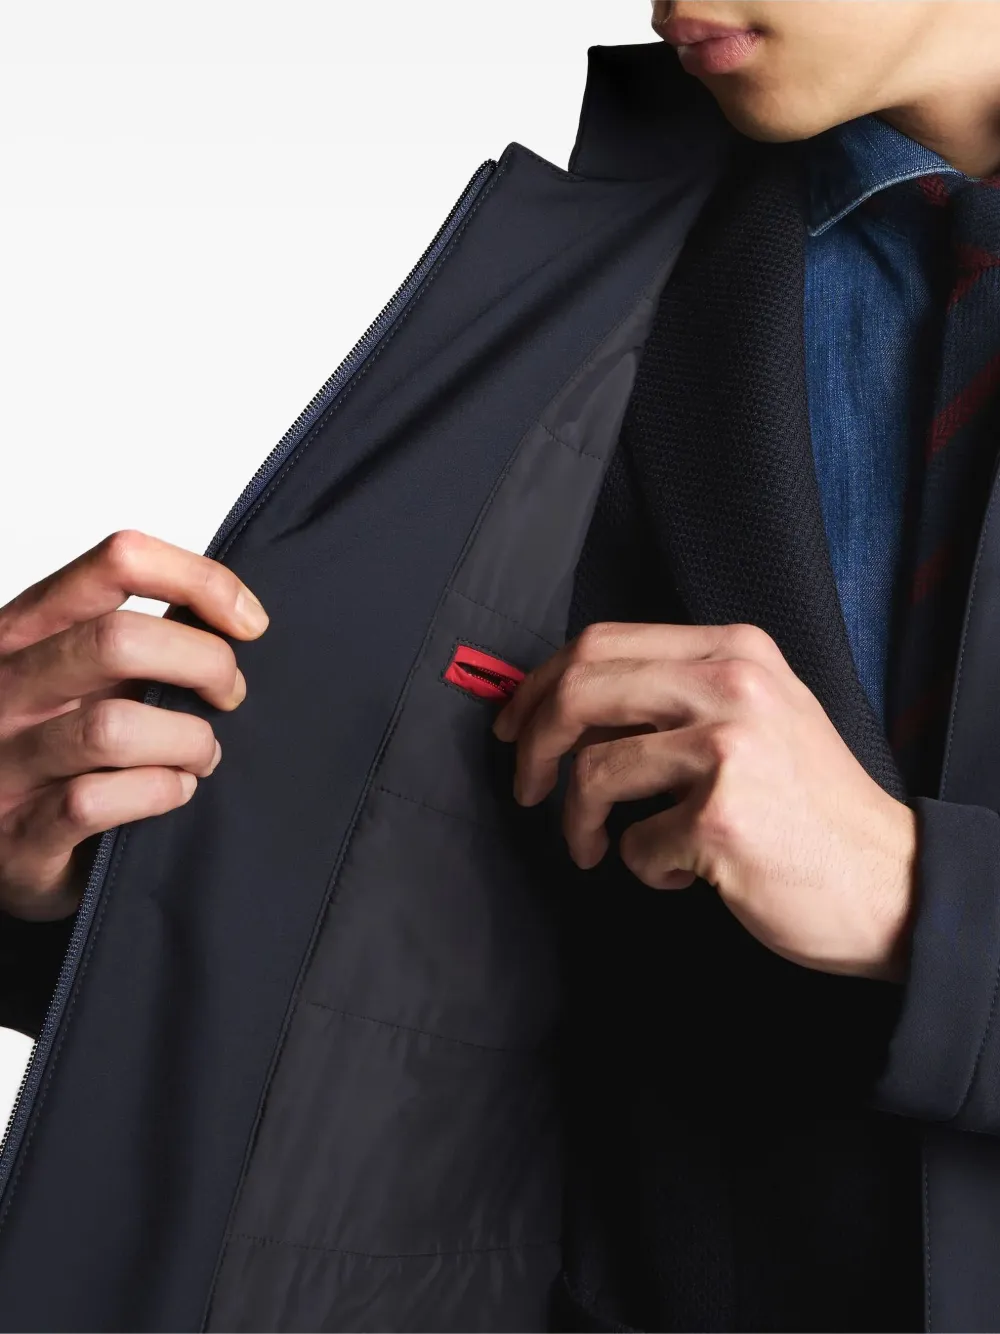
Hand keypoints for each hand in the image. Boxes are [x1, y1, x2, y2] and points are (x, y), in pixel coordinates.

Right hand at [0, 530, 267, 922]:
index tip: (250, 623)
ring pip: (111, 727)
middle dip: (205, 664)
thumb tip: (235, 617)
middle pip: (119, 640)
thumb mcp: (82, 675)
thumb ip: (140, 641)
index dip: (200, 581)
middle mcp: (6, 684)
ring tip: (203, 755)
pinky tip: (175, 791)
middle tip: (230, 695)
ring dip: (187, 741)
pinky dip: (158, 793)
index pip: (118, 561)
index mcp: (27, 628)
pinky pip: (94, 801)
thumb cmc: (52, 746)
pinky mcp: (18, 833)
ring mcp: (4, 759)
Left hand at [494, 622, 917, 981]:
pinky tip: (683, 873)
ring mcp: (728, 747)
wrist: (889, 882)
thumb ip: (676, 695)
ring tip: (599, 848)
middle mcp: (731, 684)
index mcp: (733, 650)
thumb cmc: (810, 806)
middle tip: (527, 788)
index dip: (539, 685)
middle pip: (579, 689)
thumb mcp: (757, 715)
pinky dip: (643, 867)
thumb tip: (567, 709)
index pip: (600, 642)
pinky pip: (634, 843)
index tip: (515, 725)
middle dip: (532, 744)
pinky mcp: (722, 817)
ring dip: (577, 822)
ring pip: (592, 770)